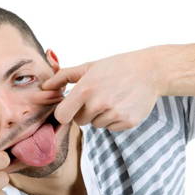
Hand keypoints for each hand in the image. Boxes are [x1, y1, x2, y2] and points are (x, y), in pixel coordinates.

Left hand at [42, 50, 163, 130]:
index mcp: (85, 90)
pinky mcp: (127, 122)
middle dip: (84, 112)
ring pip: (96, 125)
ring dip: (100, 115)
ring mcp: (114, 114)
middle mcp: (99, 104)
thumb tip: (44, 87)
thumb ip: (63, 77)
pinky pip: (111, 128)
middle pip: (79, 121)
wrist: (149, 71)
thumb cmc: (116, 67)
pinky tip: (122, 104)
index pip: (62, 116)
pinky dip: (114, 119)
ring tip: (112, 98)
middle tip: (98, 97)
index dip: (64, 113)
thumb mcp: (89, 67)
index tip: (70, 108)